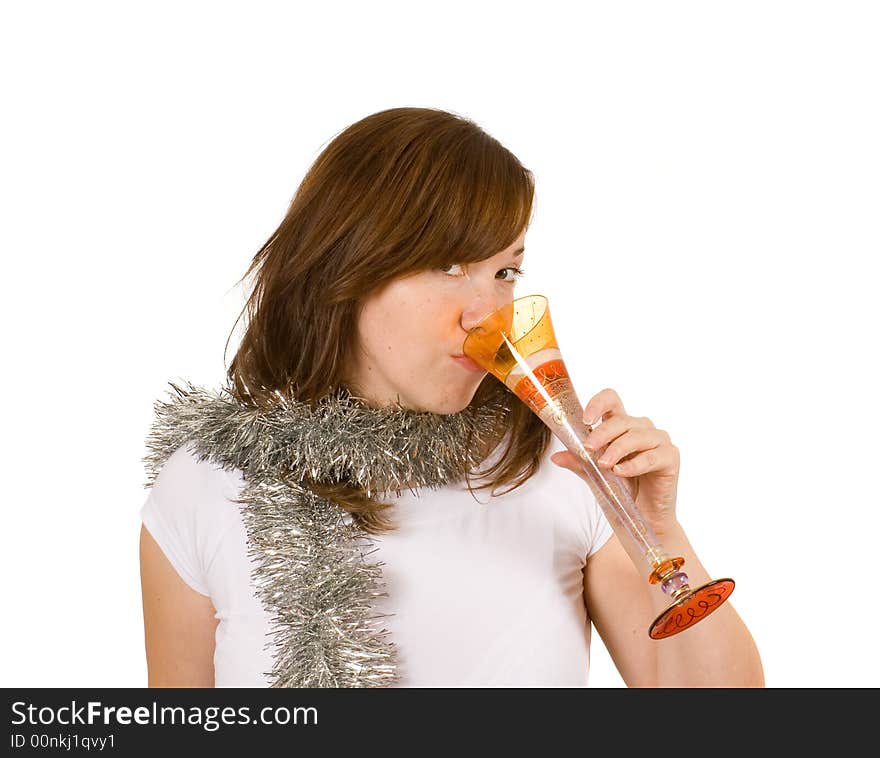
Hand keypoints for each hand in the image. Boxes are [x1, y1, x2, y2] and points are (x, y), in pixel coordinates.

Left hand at [550, 388, 680, 534]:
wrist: (642, 520)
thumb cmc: (621, 494)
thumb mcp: (595, 476)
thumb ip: (580, 463)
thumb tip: (556, 456)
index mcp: (621, 427)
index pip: (611, 401)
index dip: (598, 404)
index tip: (586, 419)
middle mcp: (641, 429)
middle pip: (622, 419)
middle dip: (603, 433)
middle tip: (589, 448)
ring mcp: (658, 442)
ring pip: (637, 435)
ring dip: (617, 448)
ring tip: (604, 465)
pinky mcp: (670, 458)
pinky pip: (652, 456)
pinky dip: (634, 464)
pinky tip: (621, 472)